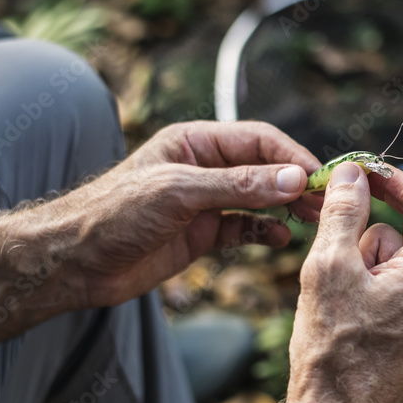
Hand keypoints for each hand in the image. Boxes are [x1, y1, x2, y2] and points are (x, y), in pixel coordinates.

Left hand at [50, 120, 320, 308]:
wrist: (75, 262)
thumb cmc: (114, 214)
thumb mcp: (180, 193)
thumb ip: (239, 186)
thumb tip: (294, 179)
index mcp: (195, 142)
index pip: (258, 140)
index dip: (292, 156)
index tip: (319, 177)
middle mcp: (204, 168)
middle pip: (265, 169)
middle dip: (296, 184)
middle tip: (328, 203)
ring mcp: (204, 202)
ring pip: (259, 200)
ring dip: (286, 208)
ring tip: (313, 221)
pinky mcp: (202, 234)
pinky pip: (244, 228)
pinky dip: (264, 232)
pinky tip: (281, 239)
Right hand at [287, 162, 402, 402]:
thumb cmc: (334, 354)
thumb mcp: (328, 268)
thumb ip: (344, 212)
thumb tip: (353, 175)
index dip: (394, 182)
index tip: (362, 175)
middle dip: (369, 240)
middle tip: (333, 263)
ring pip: (402, 272)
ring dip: (368, 273)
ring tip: (340, 308)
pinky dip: (375, 300)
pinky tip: (350, 327)